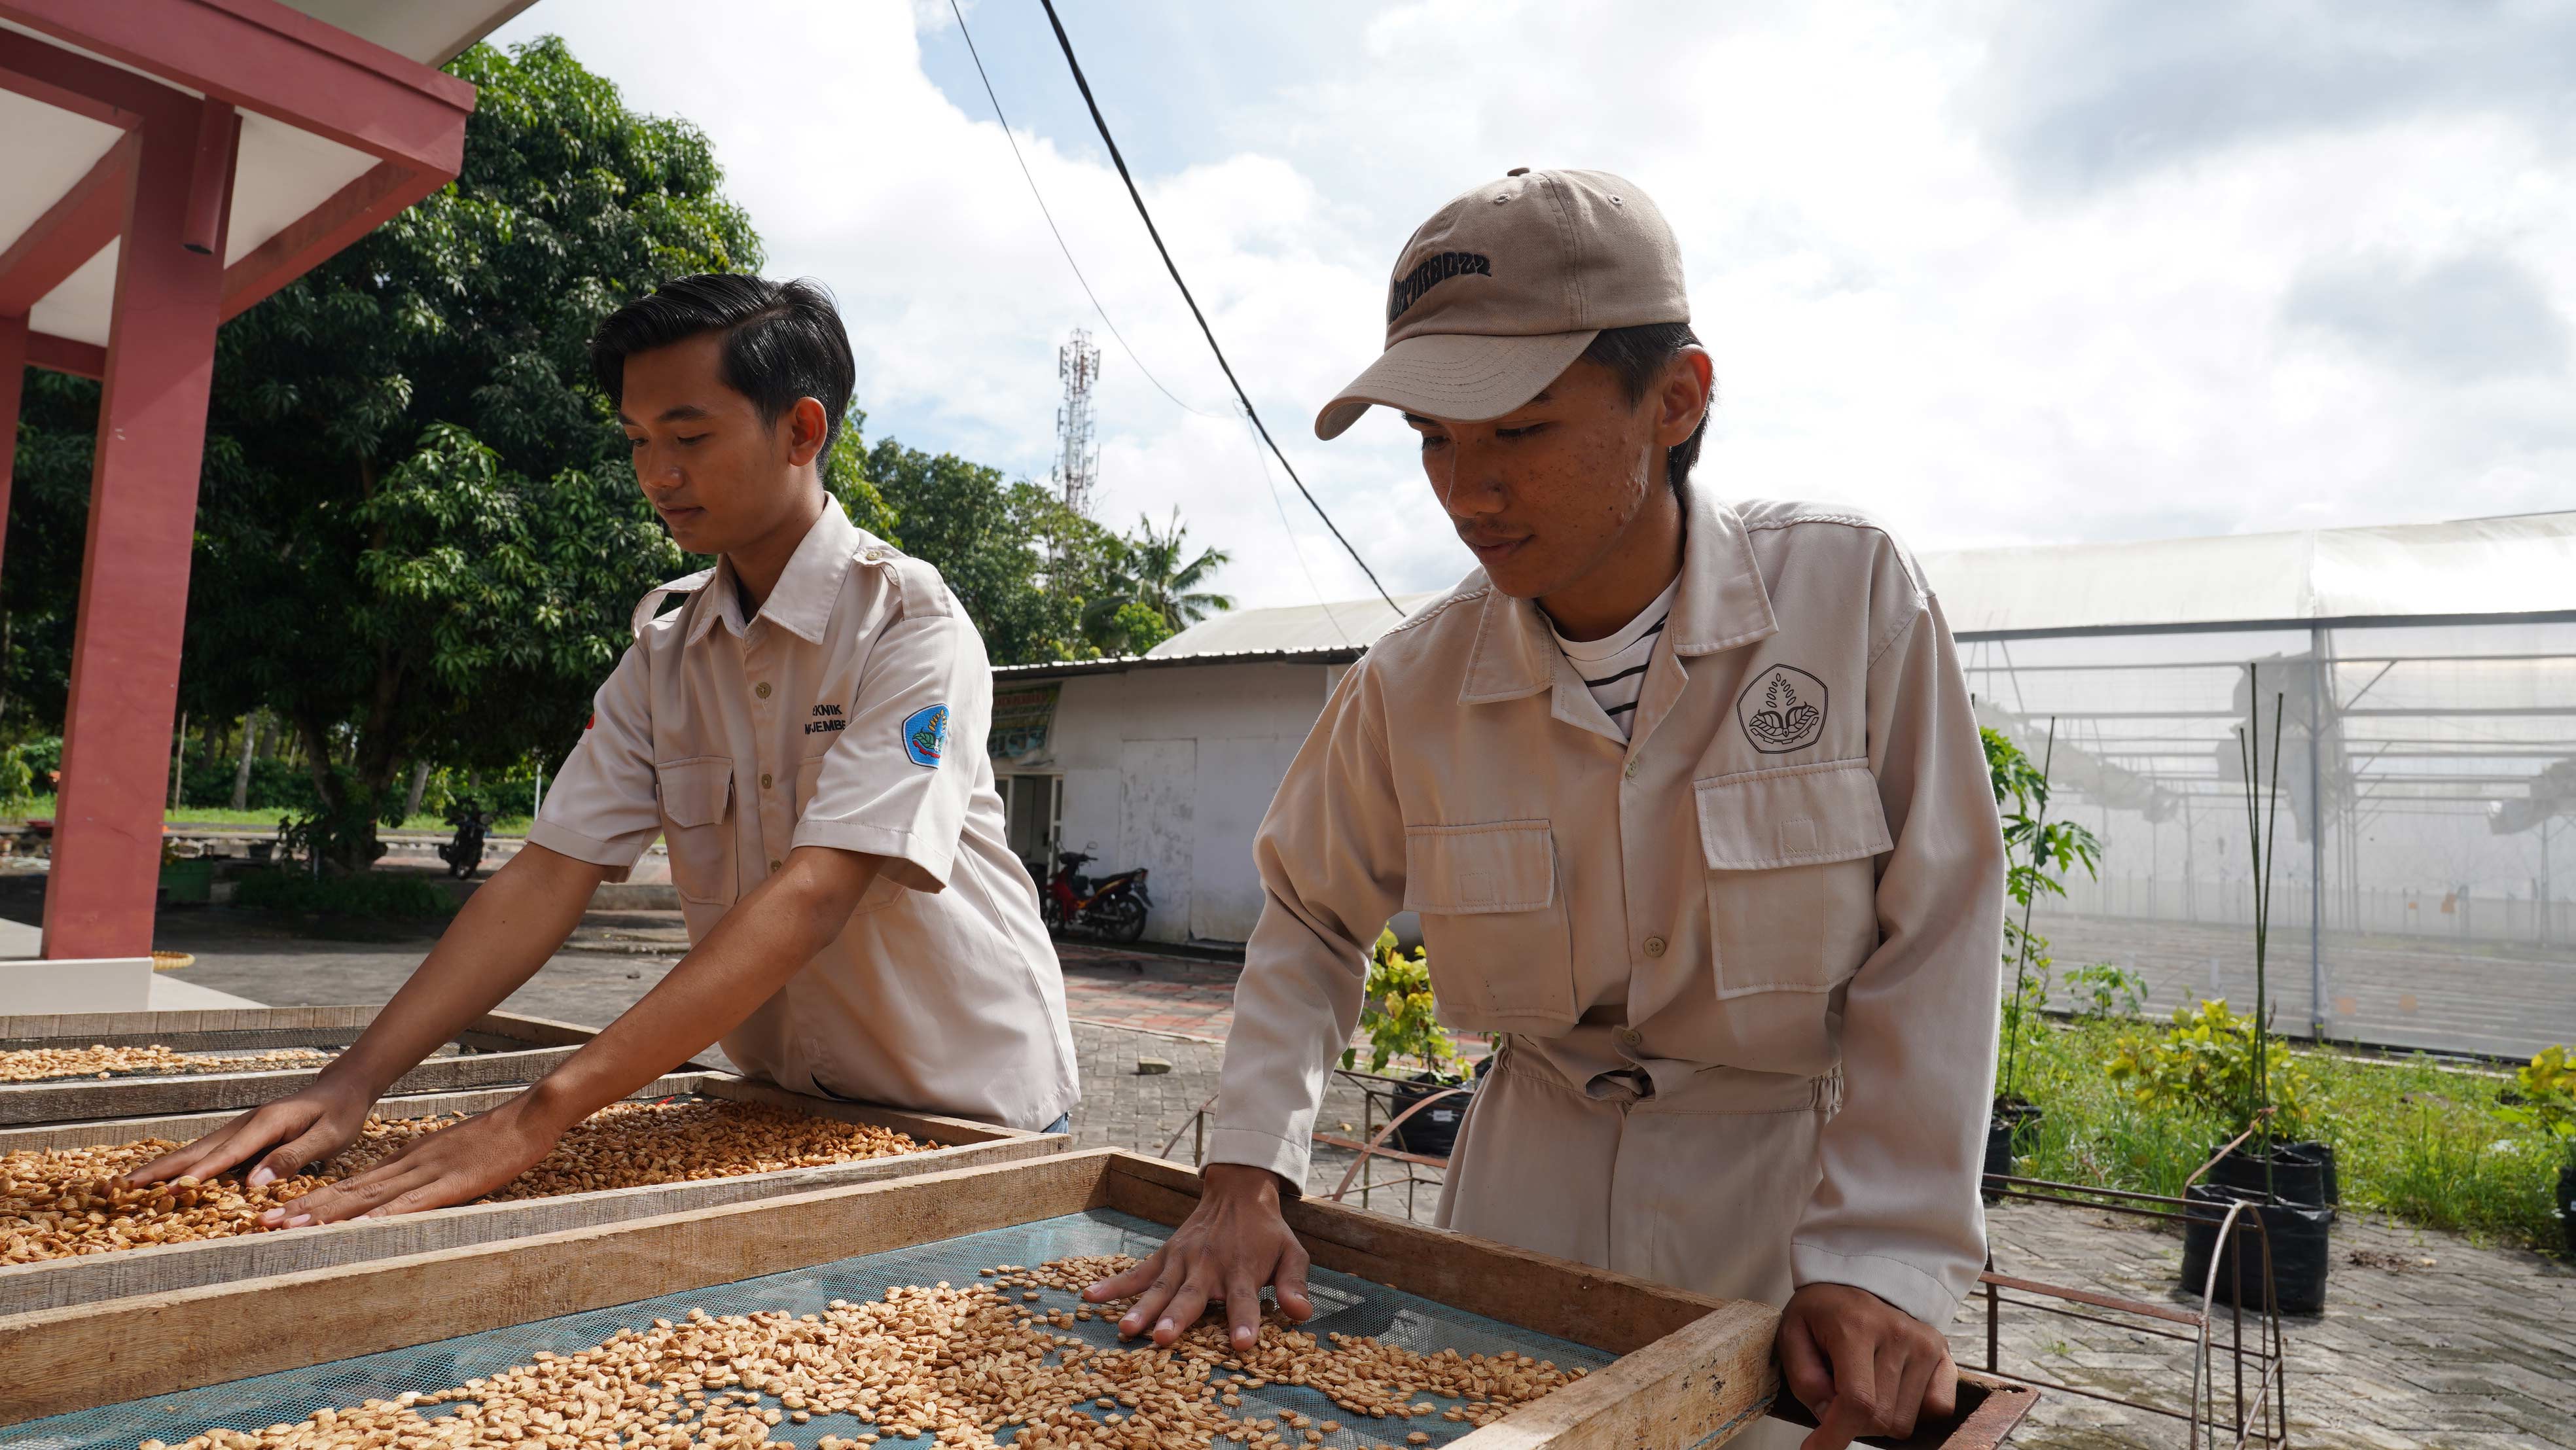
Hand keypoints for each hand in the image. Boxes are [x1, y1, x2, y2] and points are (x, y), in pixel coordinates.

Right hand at [125, 1076, 375, 1190]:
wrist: (342, 1088)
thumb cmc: (340, 1114)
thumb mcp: (328, 1137)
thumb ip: (292, 1157)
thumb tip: (254, 1184)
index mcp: (267, 1123)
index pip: (229, 1153)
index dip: (201, 1173)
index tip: (173, 1190)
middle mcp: (246, 1123)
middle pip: (198, 1150)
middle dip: (161, 1169)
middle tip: (124, 1188)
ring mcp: (241, 1128)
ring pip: (197, 1151)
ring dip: (163, 1168)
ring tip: (129, 1186)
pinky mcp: (243, 1136)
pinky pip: (208, 1153)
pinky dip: (182, 1165)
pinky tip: (165, 1179)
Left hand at [256, 1091, 565, 1227]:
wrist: (531, 1115)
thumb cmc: (499, 1137)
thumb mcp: (453, 1154)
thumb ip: (425, 1172)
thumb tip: (398, 1195)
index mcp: (408, 1160)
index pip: (352, 1183)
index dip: (313, 1199)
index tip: (278, 1212)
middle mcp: (408, 1166)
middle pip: (348, 1191)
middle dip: (304, 1208)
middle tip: (263, 1223)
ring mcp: (428, 1174)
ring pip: (369, 1197)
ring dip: (327, 1214)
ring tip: (290, 1227)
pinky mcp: (453, 1184)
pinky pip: (412, 1203)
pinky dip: (381, 1217)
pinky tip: (358, 1228)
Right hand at [1081, 1163, 1313, 1350]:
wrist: (1238, 1192)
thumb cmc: (1267, 1233)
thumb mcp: (1292, 1253)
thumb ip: (1294, 1284)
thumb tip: (1302, 1314)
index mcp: (1242, 1271)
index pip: (1245, 1300)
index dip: (1244, 1321)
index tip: (1242, 1343)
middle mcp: (1209, 1267)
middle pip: (1192, 1296)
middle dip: (1178, 1317)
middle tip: (1164, 1337)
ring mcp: (1182, 1261)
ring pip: (1161, 1288)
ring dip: (1143, 1308)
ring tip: (1127, 1329)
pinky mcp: (1165, 1256)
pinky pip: (1137, 1272)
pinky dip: (1114, 1285)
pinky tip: (1091, 1297)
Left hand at [1778, 1282, 1957, 1449]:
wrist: (1859, 1279)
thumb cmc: (1822, 1311)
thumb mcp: (1793, 1333)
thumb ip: (1804, 1377)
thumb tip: (1827, 1414)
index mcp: (1857, 1327)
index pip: (1857, 1400)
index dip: (1836, 1435)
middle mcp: (1899, 1335)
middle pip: (1880, 1418)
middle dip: (1851, 1423)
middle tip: (1836, 1398)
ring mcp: (1927, 1345)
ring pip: (1904, 1422)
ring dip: (1877, 1418)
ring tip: (1863, 1385)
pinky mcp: (1945, 1355)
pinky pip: (1937, 1410)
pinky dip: (1911, 1412)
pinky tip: (1890, 1390)